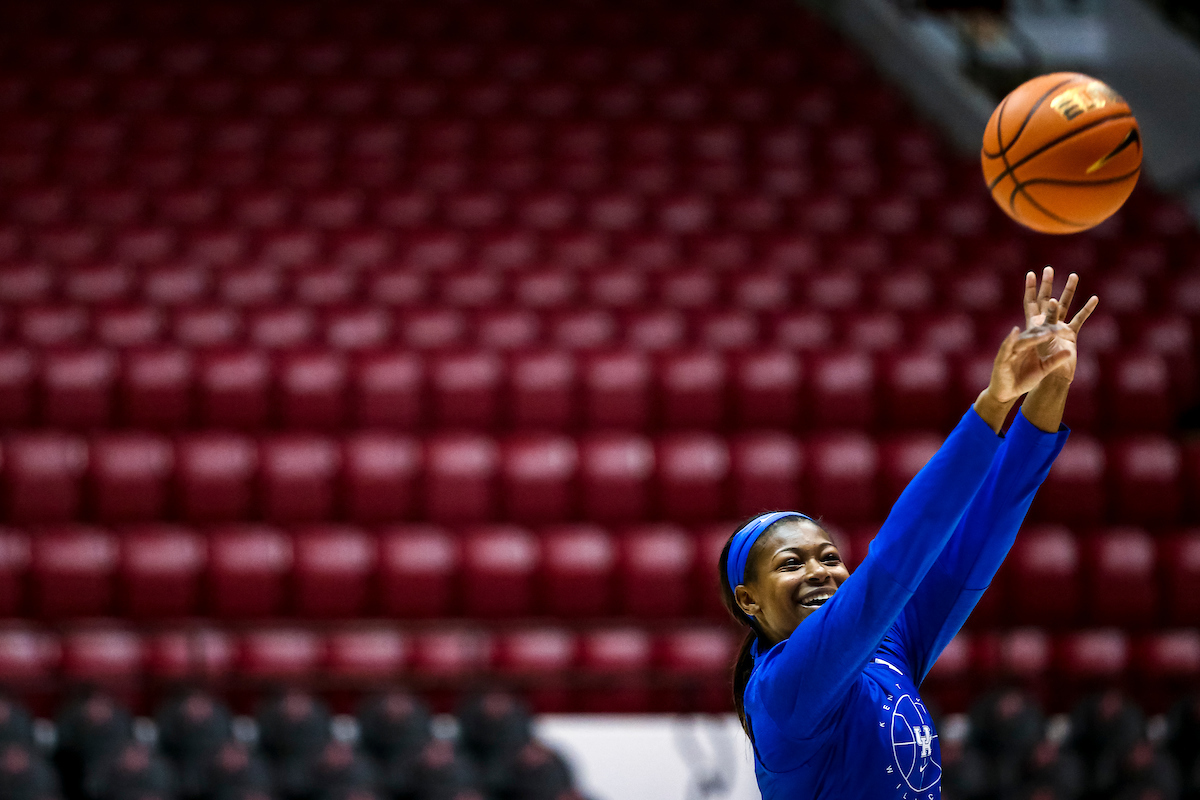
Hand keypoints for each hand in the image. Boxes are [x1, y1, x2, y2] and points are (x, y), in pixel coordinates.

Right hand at [984, 325, 1072, 404]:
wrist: (1008, 393)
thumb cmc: (1023, 380)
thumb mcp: (1043, 369)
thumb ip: (1054, 360)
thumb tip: (1070, 351)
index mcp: (1030, 346)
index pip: (1042, 333)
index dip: (1053, 330)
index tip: (1066, 330)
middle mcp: (1020, 345)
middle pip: (1032, 332)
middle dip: (1044, 330)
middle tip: (1058, 330)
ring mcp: (1010, 351)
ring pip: (1022, 340)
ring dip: (1033, 336)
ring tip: (1046, 334)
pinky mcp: (1001, 358)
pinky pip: (1006, 347)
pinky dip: (1010, 339)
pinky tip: (1016, 330)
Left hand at [1022, 266, 1098, 382]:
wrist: (1048, 381)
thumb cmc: (1033, 369)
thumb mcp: (1028, 350)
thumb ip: (1027, 336)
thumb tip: (1027, 321)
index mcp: (1033, 325)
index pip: (1030, 304)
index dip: (1029, 289)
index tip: (1030, 274)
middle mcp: (1046, 324)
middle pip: (1046, 300)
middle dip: (1047, 284)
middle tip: (1048, 268)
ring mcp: (1059, 328)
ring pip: (1064, 305)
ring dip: (1068, 291)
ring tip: (1073, 275)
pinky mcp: (1070, 335)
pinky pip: (1079, 319)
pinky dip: (1086, 309)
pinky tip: (1094, 298)